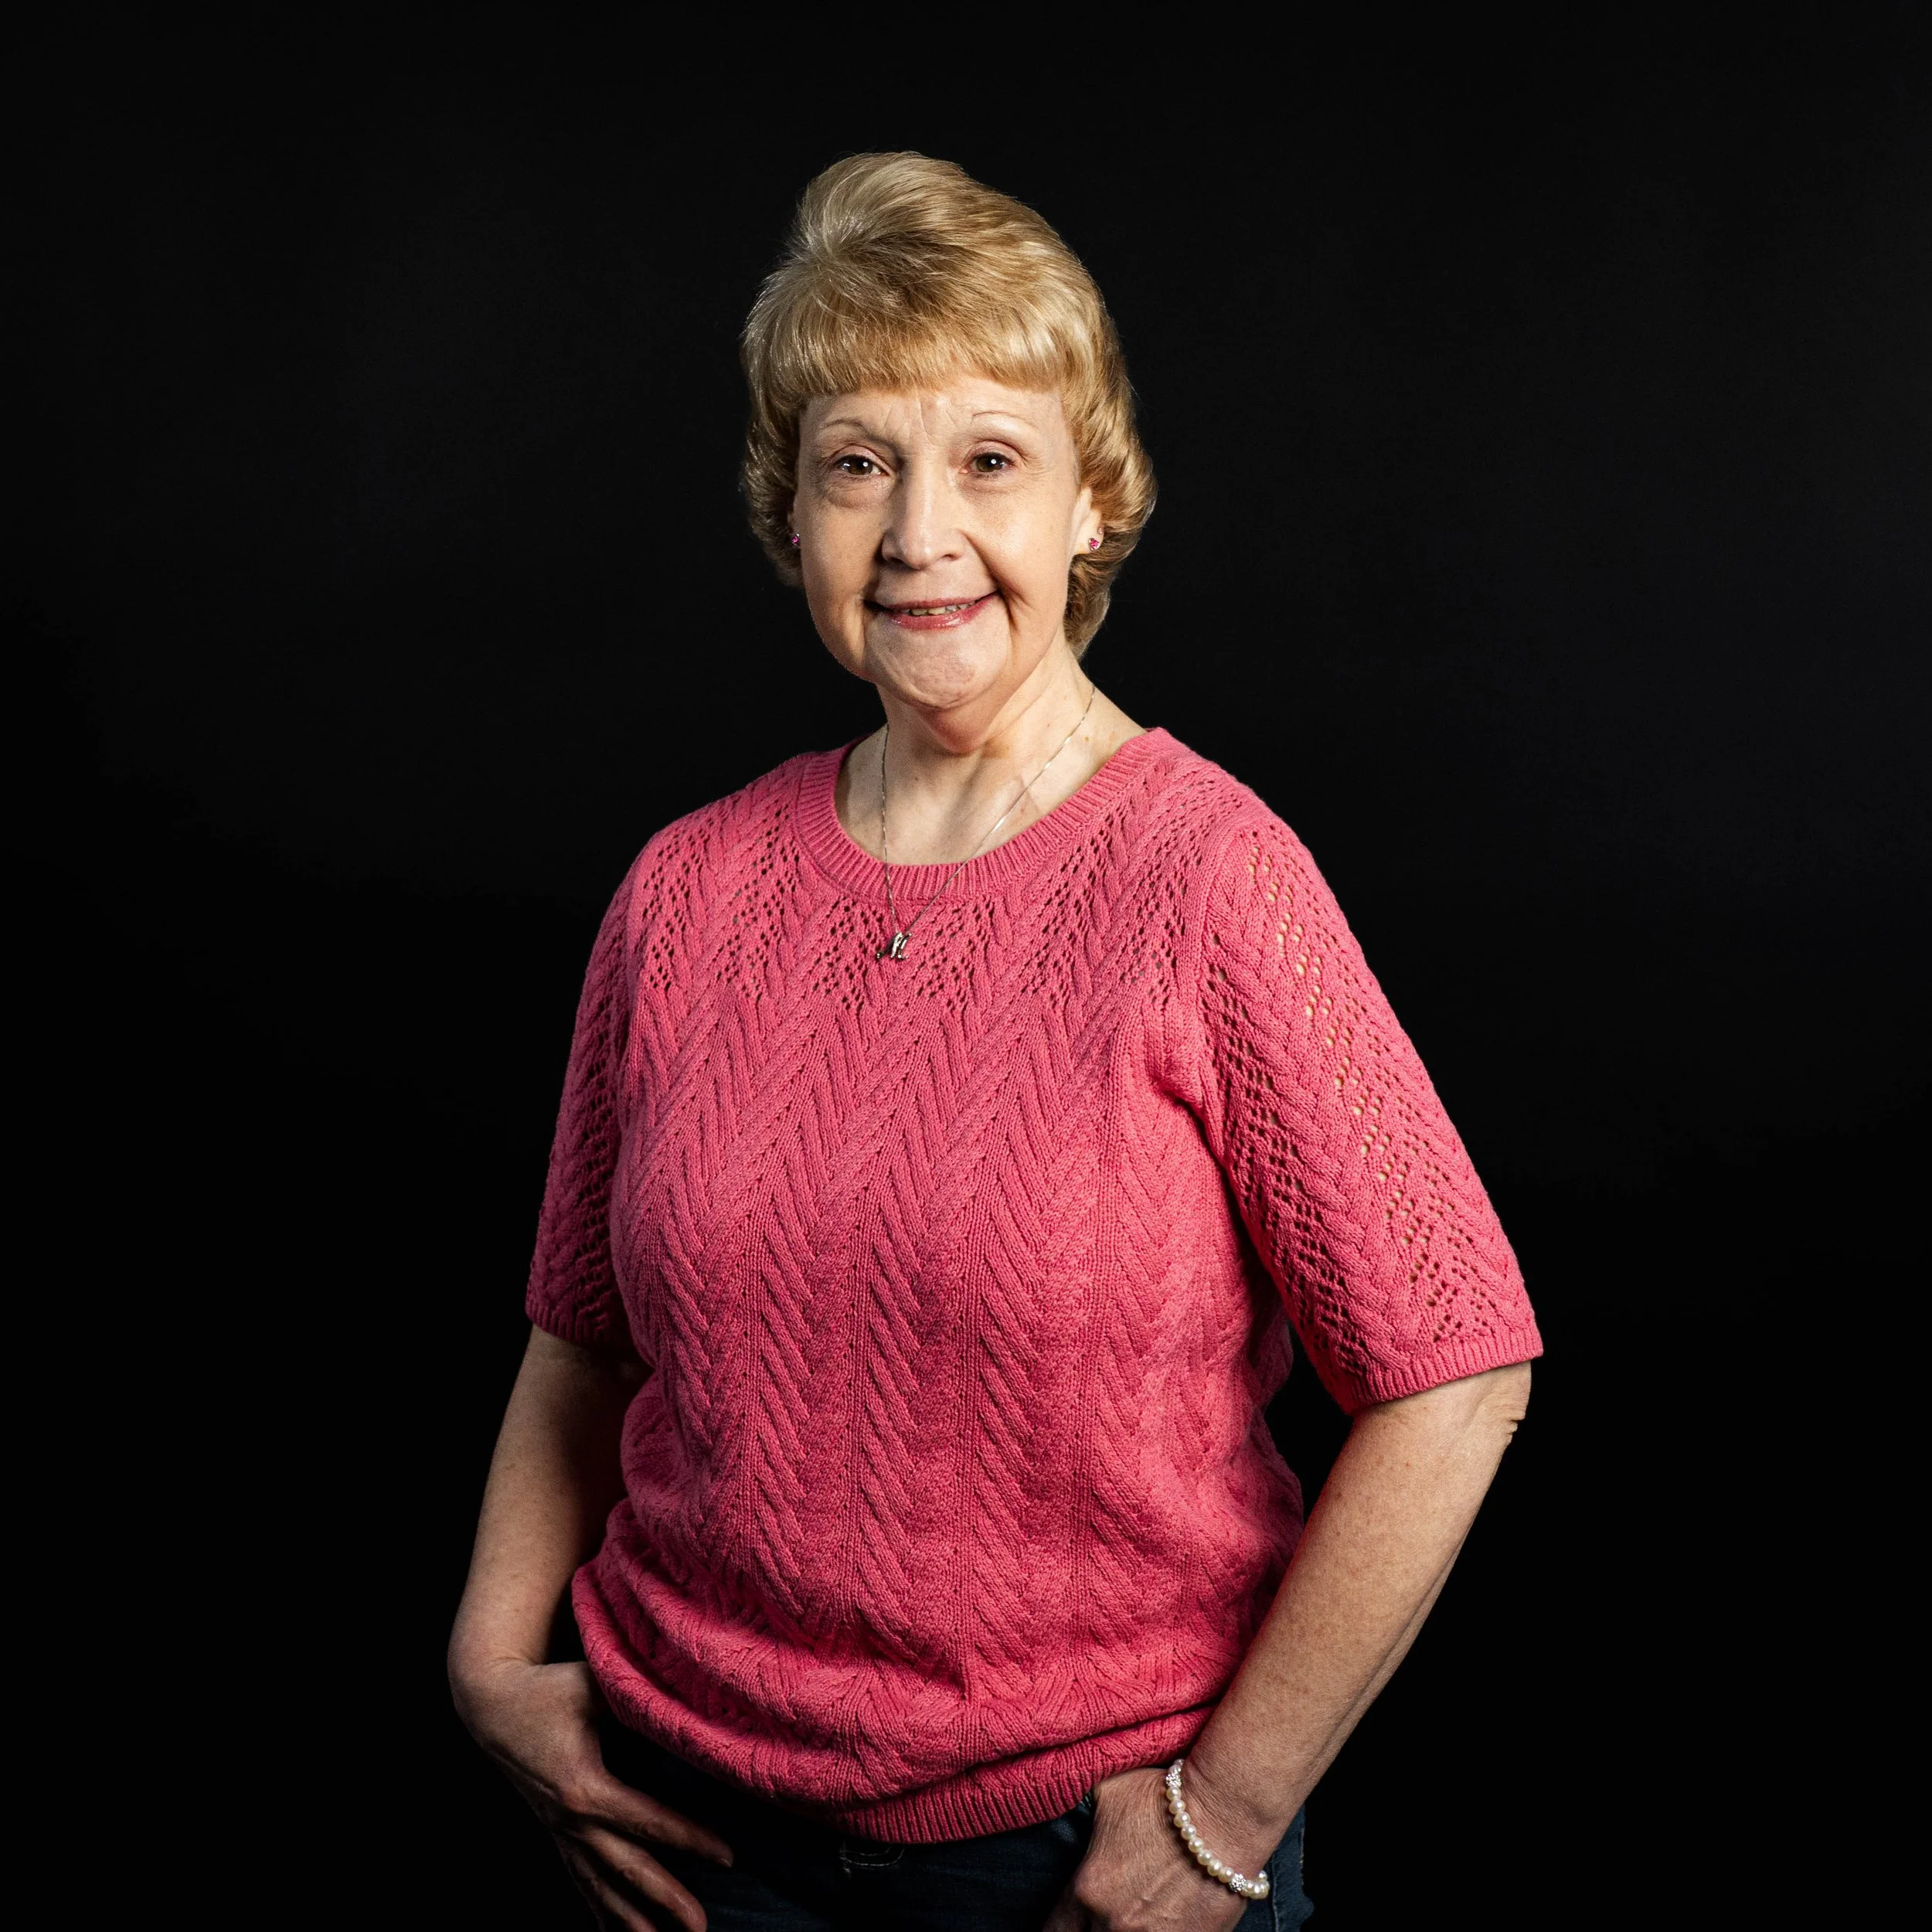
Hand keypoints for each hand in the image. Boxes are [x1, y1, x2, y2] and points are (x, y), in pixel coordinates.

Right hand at [454, 1656, 732, 1931]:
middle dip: (665, 1900)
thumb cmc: (547, 1690)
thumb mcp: (591, 1686)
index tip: (728, 1857)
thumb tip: (681, 1707)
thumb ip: (633, 1700)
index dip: (690, 1838)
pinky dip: (598, 1910)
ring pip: (600, 1887)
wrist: (492, 1708)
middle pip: (626, 1870)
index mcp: (585, 1788)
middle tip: (701, 1926)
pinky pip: (580, 1880)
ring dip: (631, 1920)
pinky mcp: (555, 1833)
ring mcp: (561, 1832)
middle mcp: (572, 1821)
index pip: (648, 1820)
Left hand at [1043, 1767, 1250, 1931]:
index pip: (1054, 1929)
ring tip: (1132, 1919)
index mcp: (1087, 1890)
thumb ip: (1082, 1818)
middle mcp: (1114, 1924)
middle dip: (1087, 1930)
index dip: (1060, 1924)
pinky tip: (1161, 1923)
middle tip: (1096, 1918)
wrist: (1223, 1816)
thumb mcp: (1106, 1794)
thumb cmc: (1165, 1799)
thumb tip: (1064, 1808)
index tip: (1068, 1918)